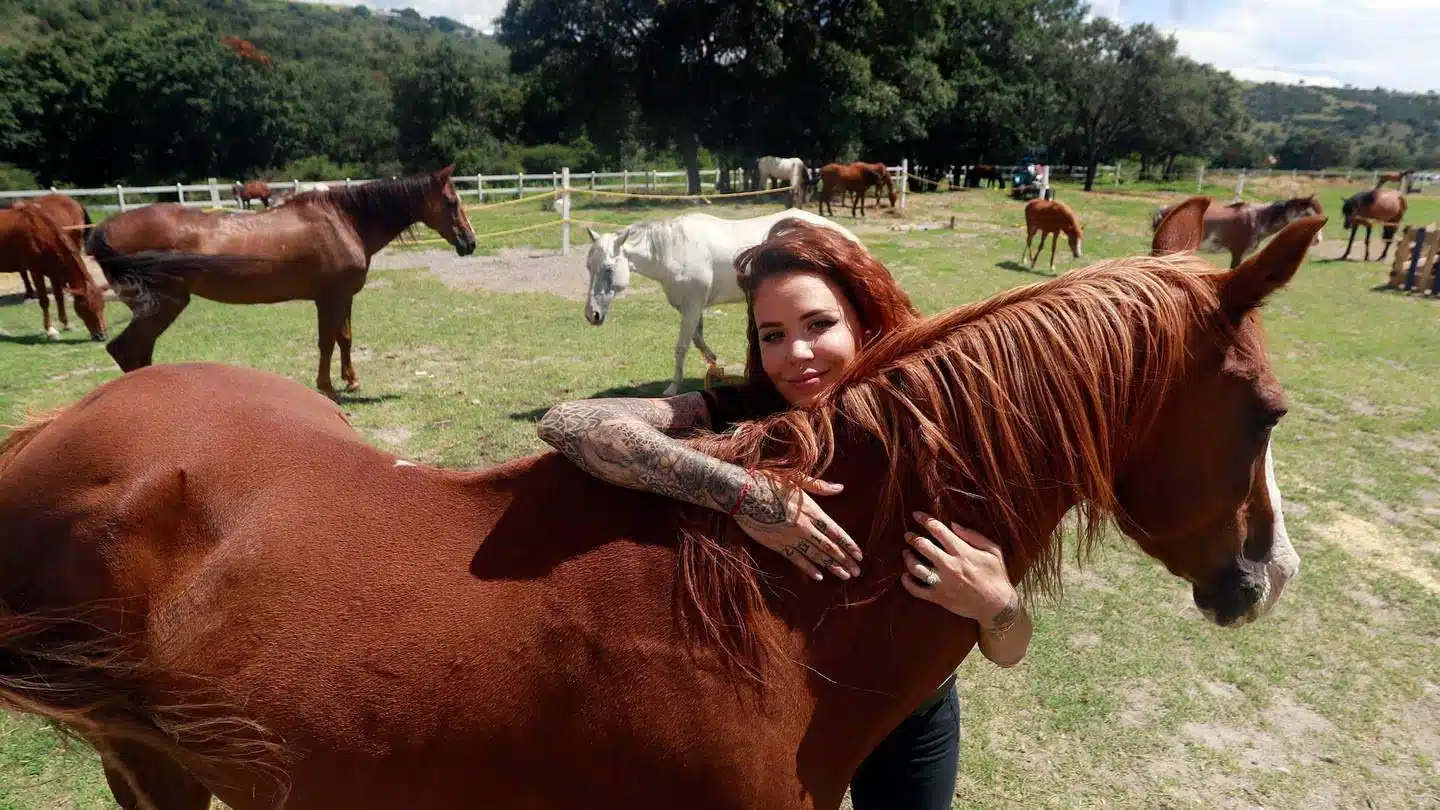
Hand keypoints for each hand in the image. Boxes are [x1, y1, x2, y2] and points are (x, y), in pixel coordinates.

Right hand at [731, 471, 862, 581]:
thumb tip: (840, 488)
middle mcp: (803, 526)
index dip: (848, 544)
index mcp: (811, 510)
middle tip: (856, 572)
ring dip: (831, 567)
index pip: (835, 532)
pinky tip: (818, 576)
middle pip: (829, 547)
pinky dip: (808, 568)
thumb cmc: (767, 480)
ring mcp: (790, 537)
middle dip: (844, 560)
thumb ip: (819, 486)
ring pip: (815, 556)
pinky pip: (796, 560)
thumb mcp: (795, 478)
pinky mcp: (776, 544)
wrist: (740, 492)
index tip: (859, 555)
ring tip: (844, 576)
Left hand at [900, 511, 1014, 626]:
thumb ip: (973, 536)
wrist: (997, 606)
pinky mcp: (939, 598)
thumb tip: (953, 525)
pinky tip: (905, 575)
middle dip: (912, 538)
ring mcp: (942, 583)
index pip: (938, 531)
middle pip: (923, 546)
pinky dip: (907, 582)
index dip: (924, 520)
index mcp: (963, 552)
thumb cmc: (996, 576)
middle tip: (908, 535)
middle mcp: (950, 566)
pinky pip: (916, 590)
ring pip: (916, 567)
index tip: (916, 514)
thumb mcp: (993, 551)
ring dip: (908, 557)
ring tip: (906, 552)